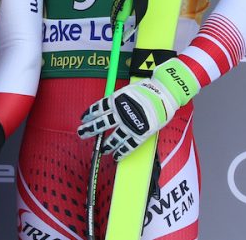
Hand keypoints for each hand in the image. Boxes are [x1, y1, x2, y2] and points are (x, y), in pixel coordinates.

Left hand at [78, 58, 198, 158]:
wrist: (164, 93)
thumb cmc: (148, 89)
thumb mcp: (127, 91)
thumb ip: (119, 100)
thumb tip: (110, 106)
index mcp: (115, 100)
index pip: (98, 108)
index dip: (89, 113)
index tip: (83, 118)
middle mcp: (119, 113)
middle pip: (101, 123)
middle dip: (90, 129)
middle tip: (81, 133)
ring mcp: (129, 124)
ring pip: (114, 137)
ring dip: (106, 144)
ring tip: (101, 149)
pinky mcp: (140, 133)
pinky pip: (129, 145)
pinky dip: (122, 151)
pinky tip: (116, 156)